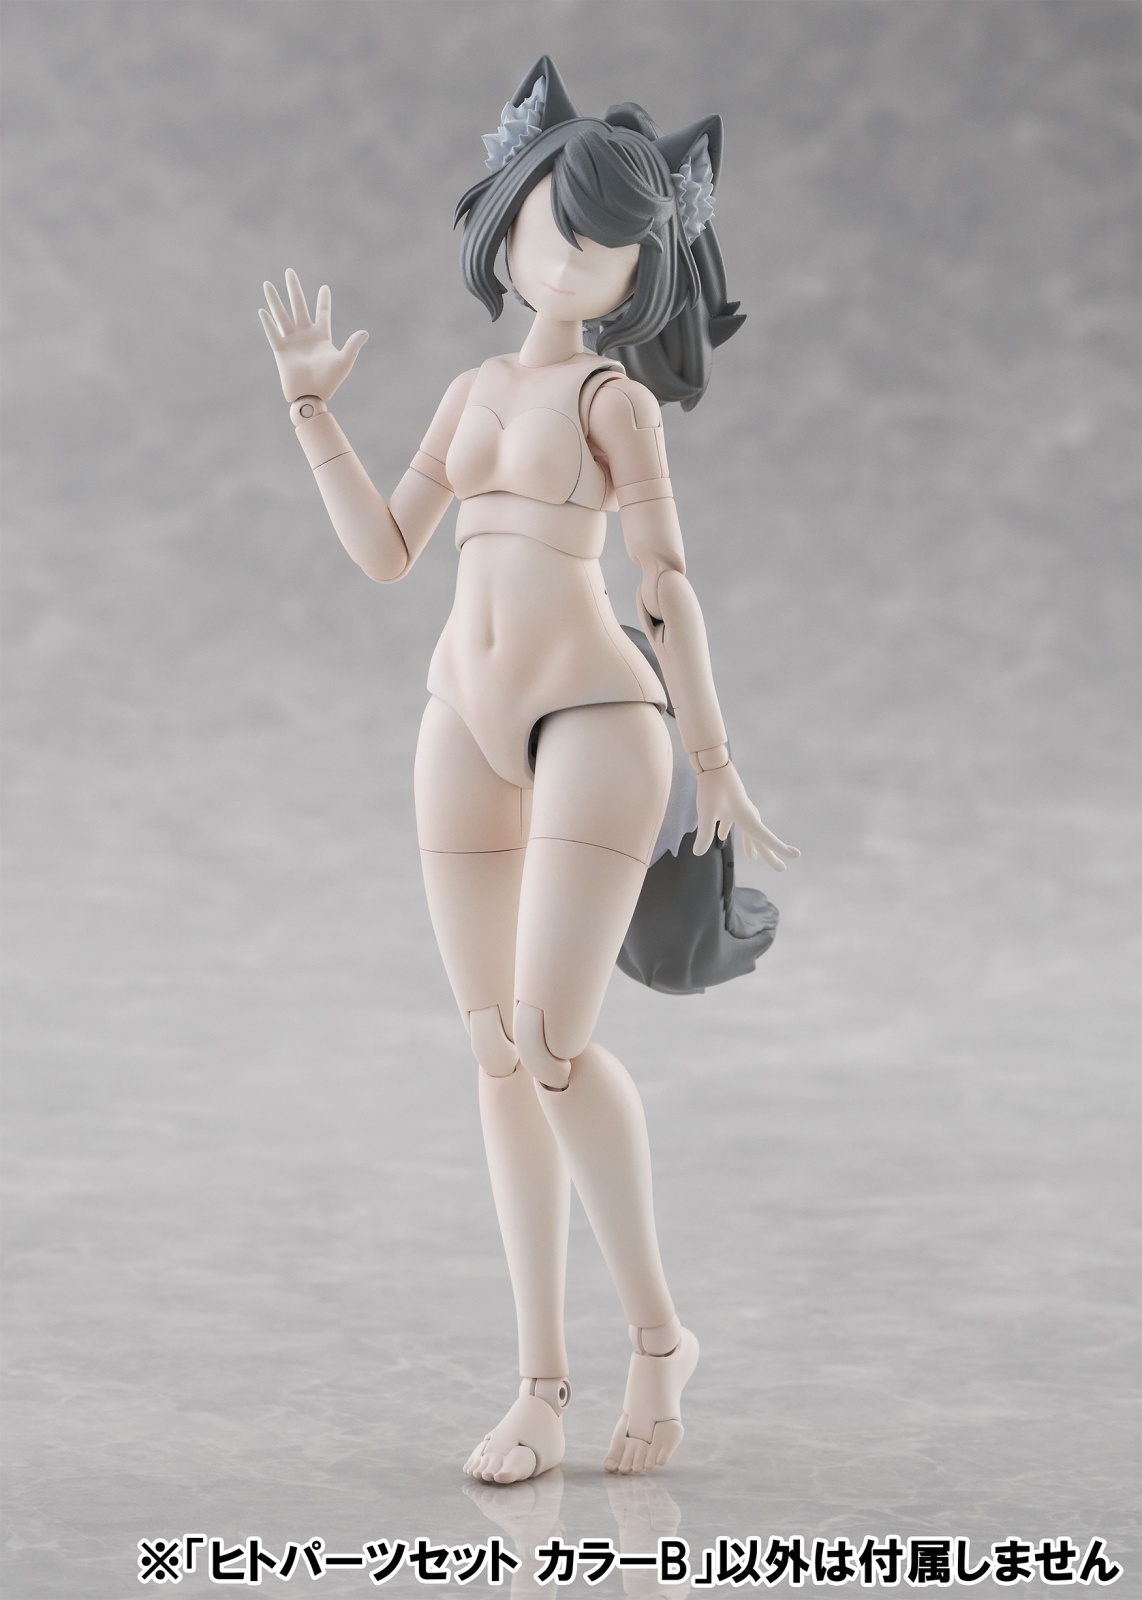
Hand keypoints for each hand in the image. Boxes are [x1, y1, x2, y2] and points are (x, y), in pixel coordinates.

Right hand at [259, 268, 367, 401]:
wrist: (312, 396)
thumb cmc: (329, 381)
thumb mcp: (344, 361)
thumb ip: (353, 346)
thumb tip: (365, 332)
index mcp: (321, 336)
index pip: (322, 313)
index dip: (323, 300)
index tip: (325, 287)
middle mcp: (305, 335)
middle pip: (298, 306)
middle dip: (294, 289)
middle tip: (289, 272)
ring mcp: (292, 341)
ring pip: (282, 315)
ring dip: (275, 300)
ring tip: (268, 284)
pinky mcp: (281, 351)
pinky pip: (273, 334)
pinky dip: (268, 323)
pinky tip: (263, 310)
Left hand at [693, 760, 799, 869]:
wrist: (711, 762)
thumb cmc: (711, 786)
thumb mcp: (707, 812)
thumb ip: (705, 834)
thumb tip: (698, 853)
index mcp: (747, 817)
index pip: (766, 839)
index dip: (780, 849)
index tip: (795, 856)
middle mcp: (747, 813)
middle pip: (760, 838)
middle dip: (769, 854)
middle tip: (781, 868)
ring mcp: (740, 807)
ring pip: (749, 829)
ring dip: (751, 843)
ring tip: (752, 858)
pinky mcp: (730, 803)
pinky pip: (734, 821)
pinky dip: (730, 829)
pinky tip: (721, 836)